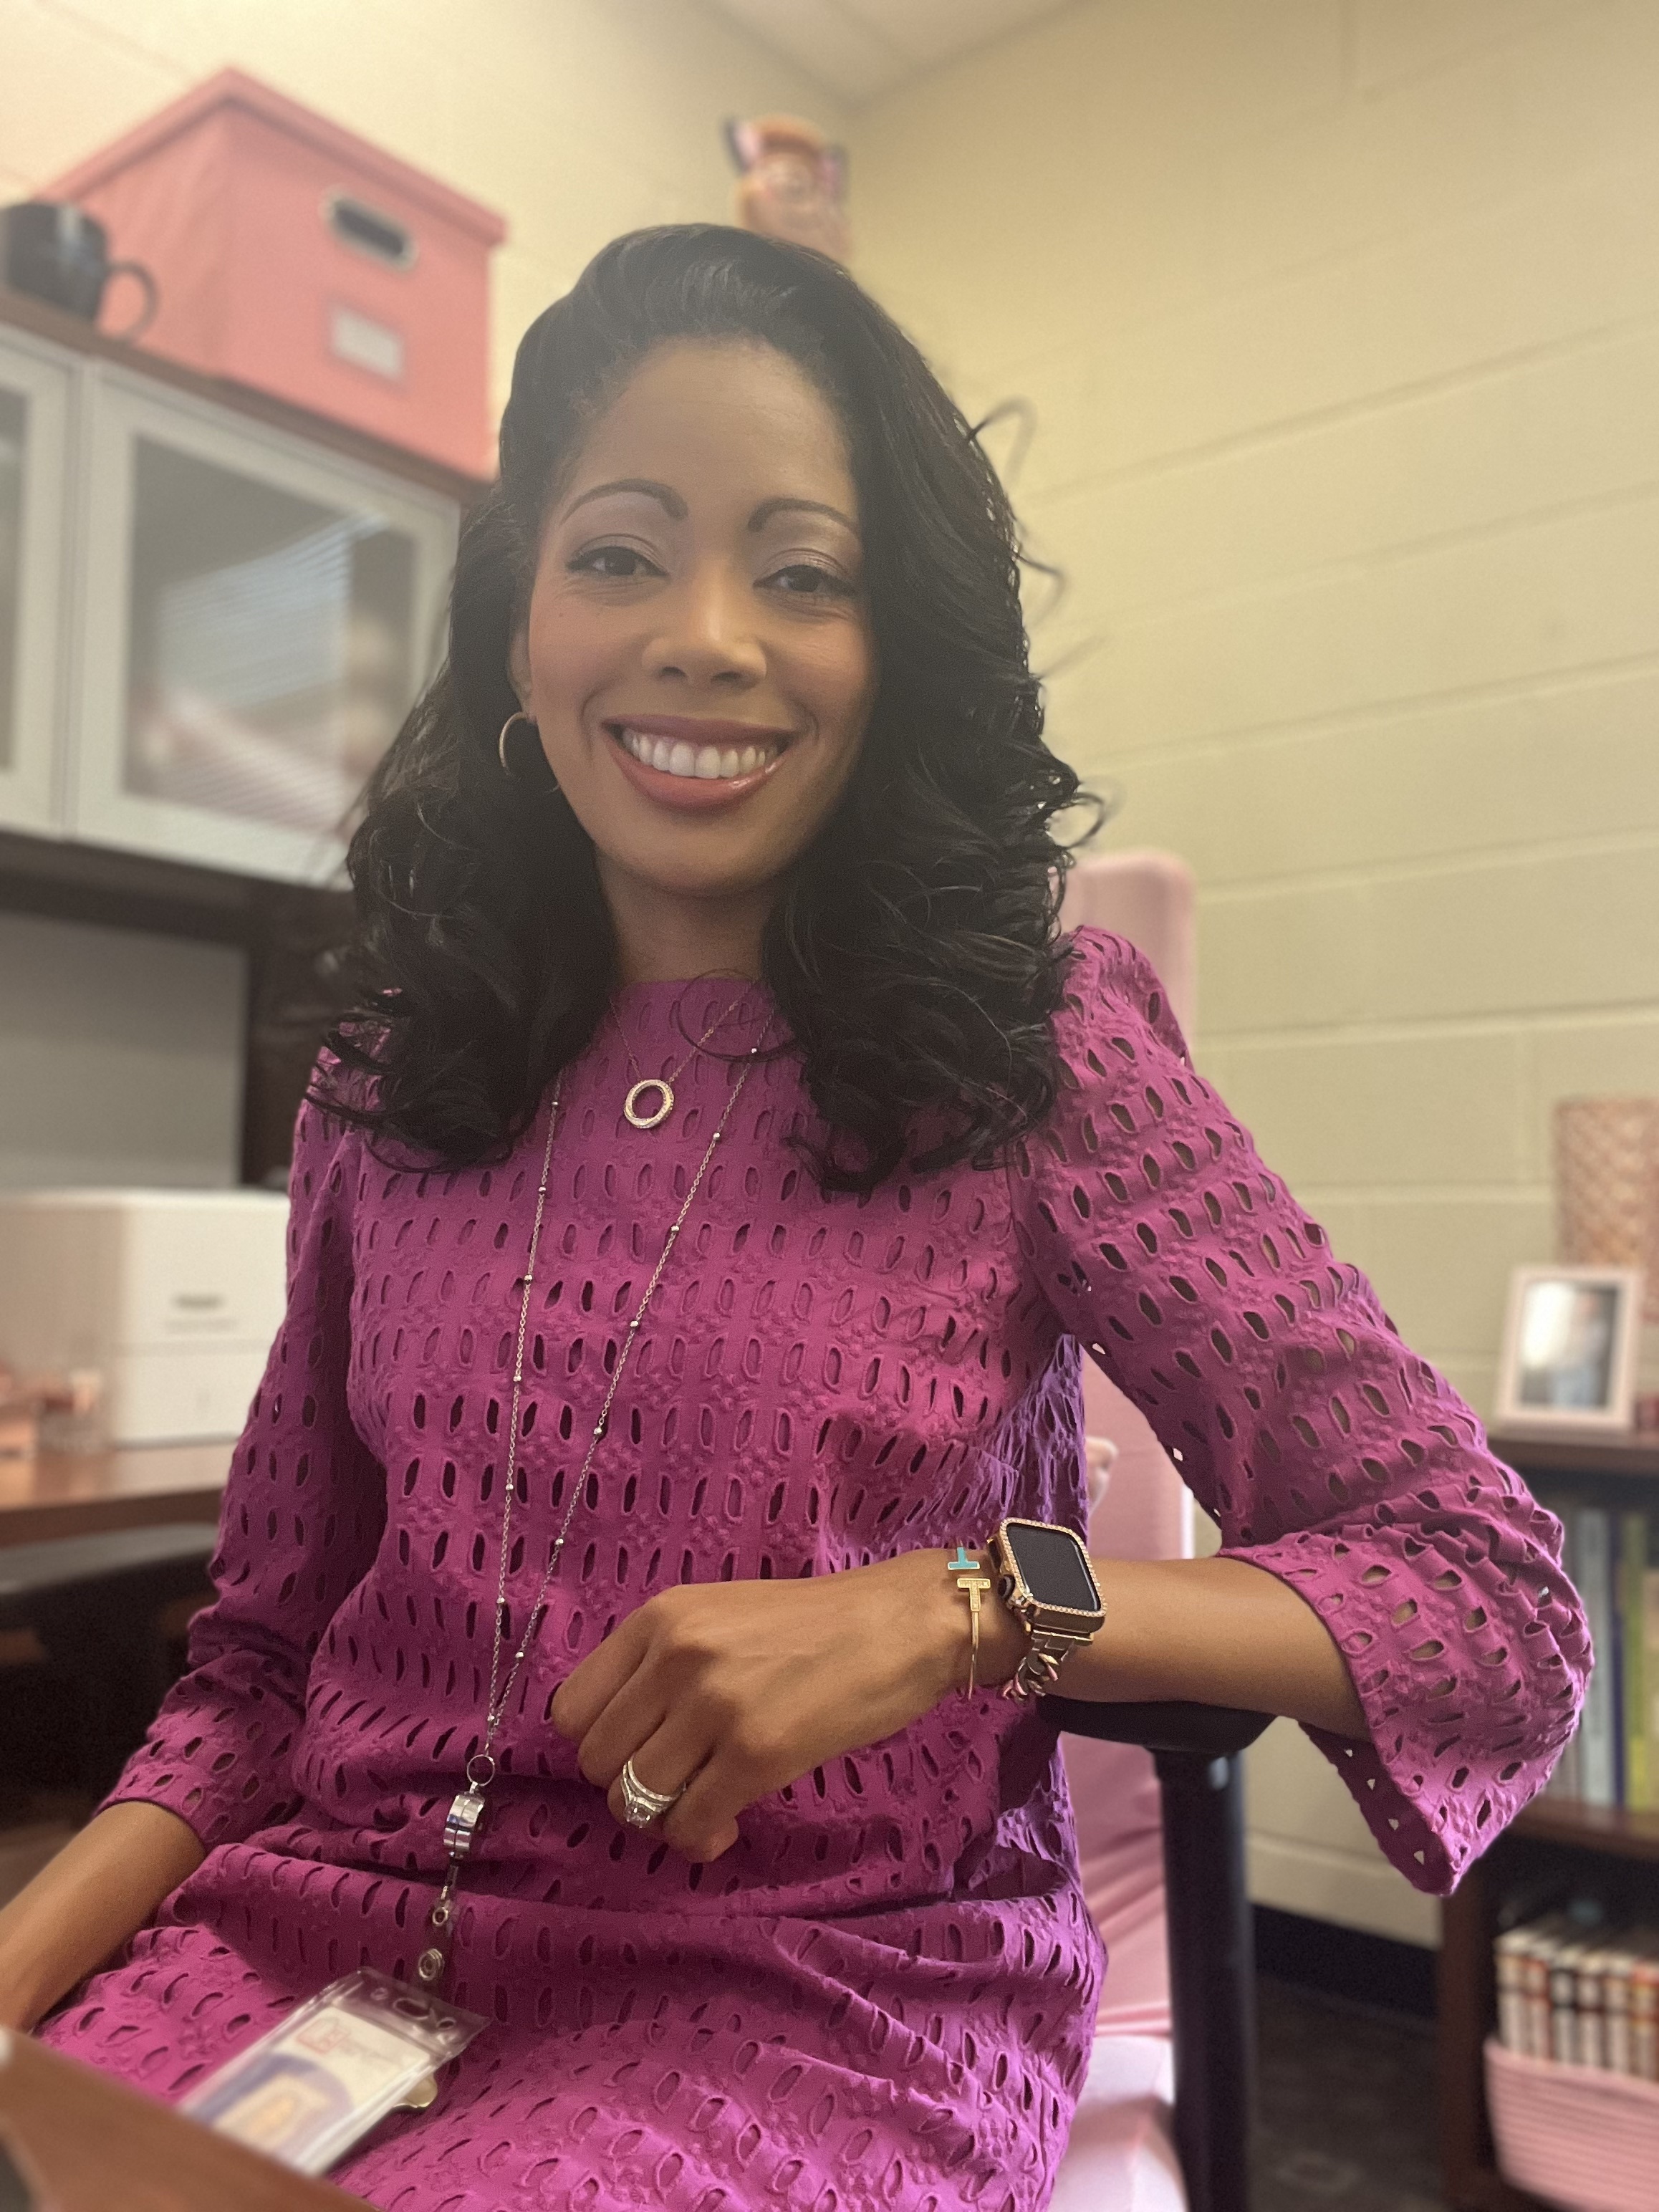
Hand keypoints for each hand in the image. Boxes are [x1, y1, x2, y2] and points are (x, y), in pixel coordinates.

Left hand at [548, 1549, 1017, 1860]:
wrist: (901, 1623)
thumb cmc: (816, 1624)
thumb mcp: (721, 1615)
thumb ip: (666, 1662)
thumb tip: (624, 1739)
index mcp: (660, 1618)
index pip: (571, 1709)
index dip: (600, 1744)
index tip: (640, 1750)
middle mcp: (676, 1656)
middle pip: (597, 1761)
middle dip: (630, 1786)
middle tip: (678, 1783)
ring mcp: (714, 1705)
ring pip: (635, 1799)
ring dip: (665, 1818)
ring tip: (705, 1805)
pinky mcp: (757, 1754)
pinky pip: (689, 1826)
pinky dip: (700, 1840)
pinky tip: (730, 1824)